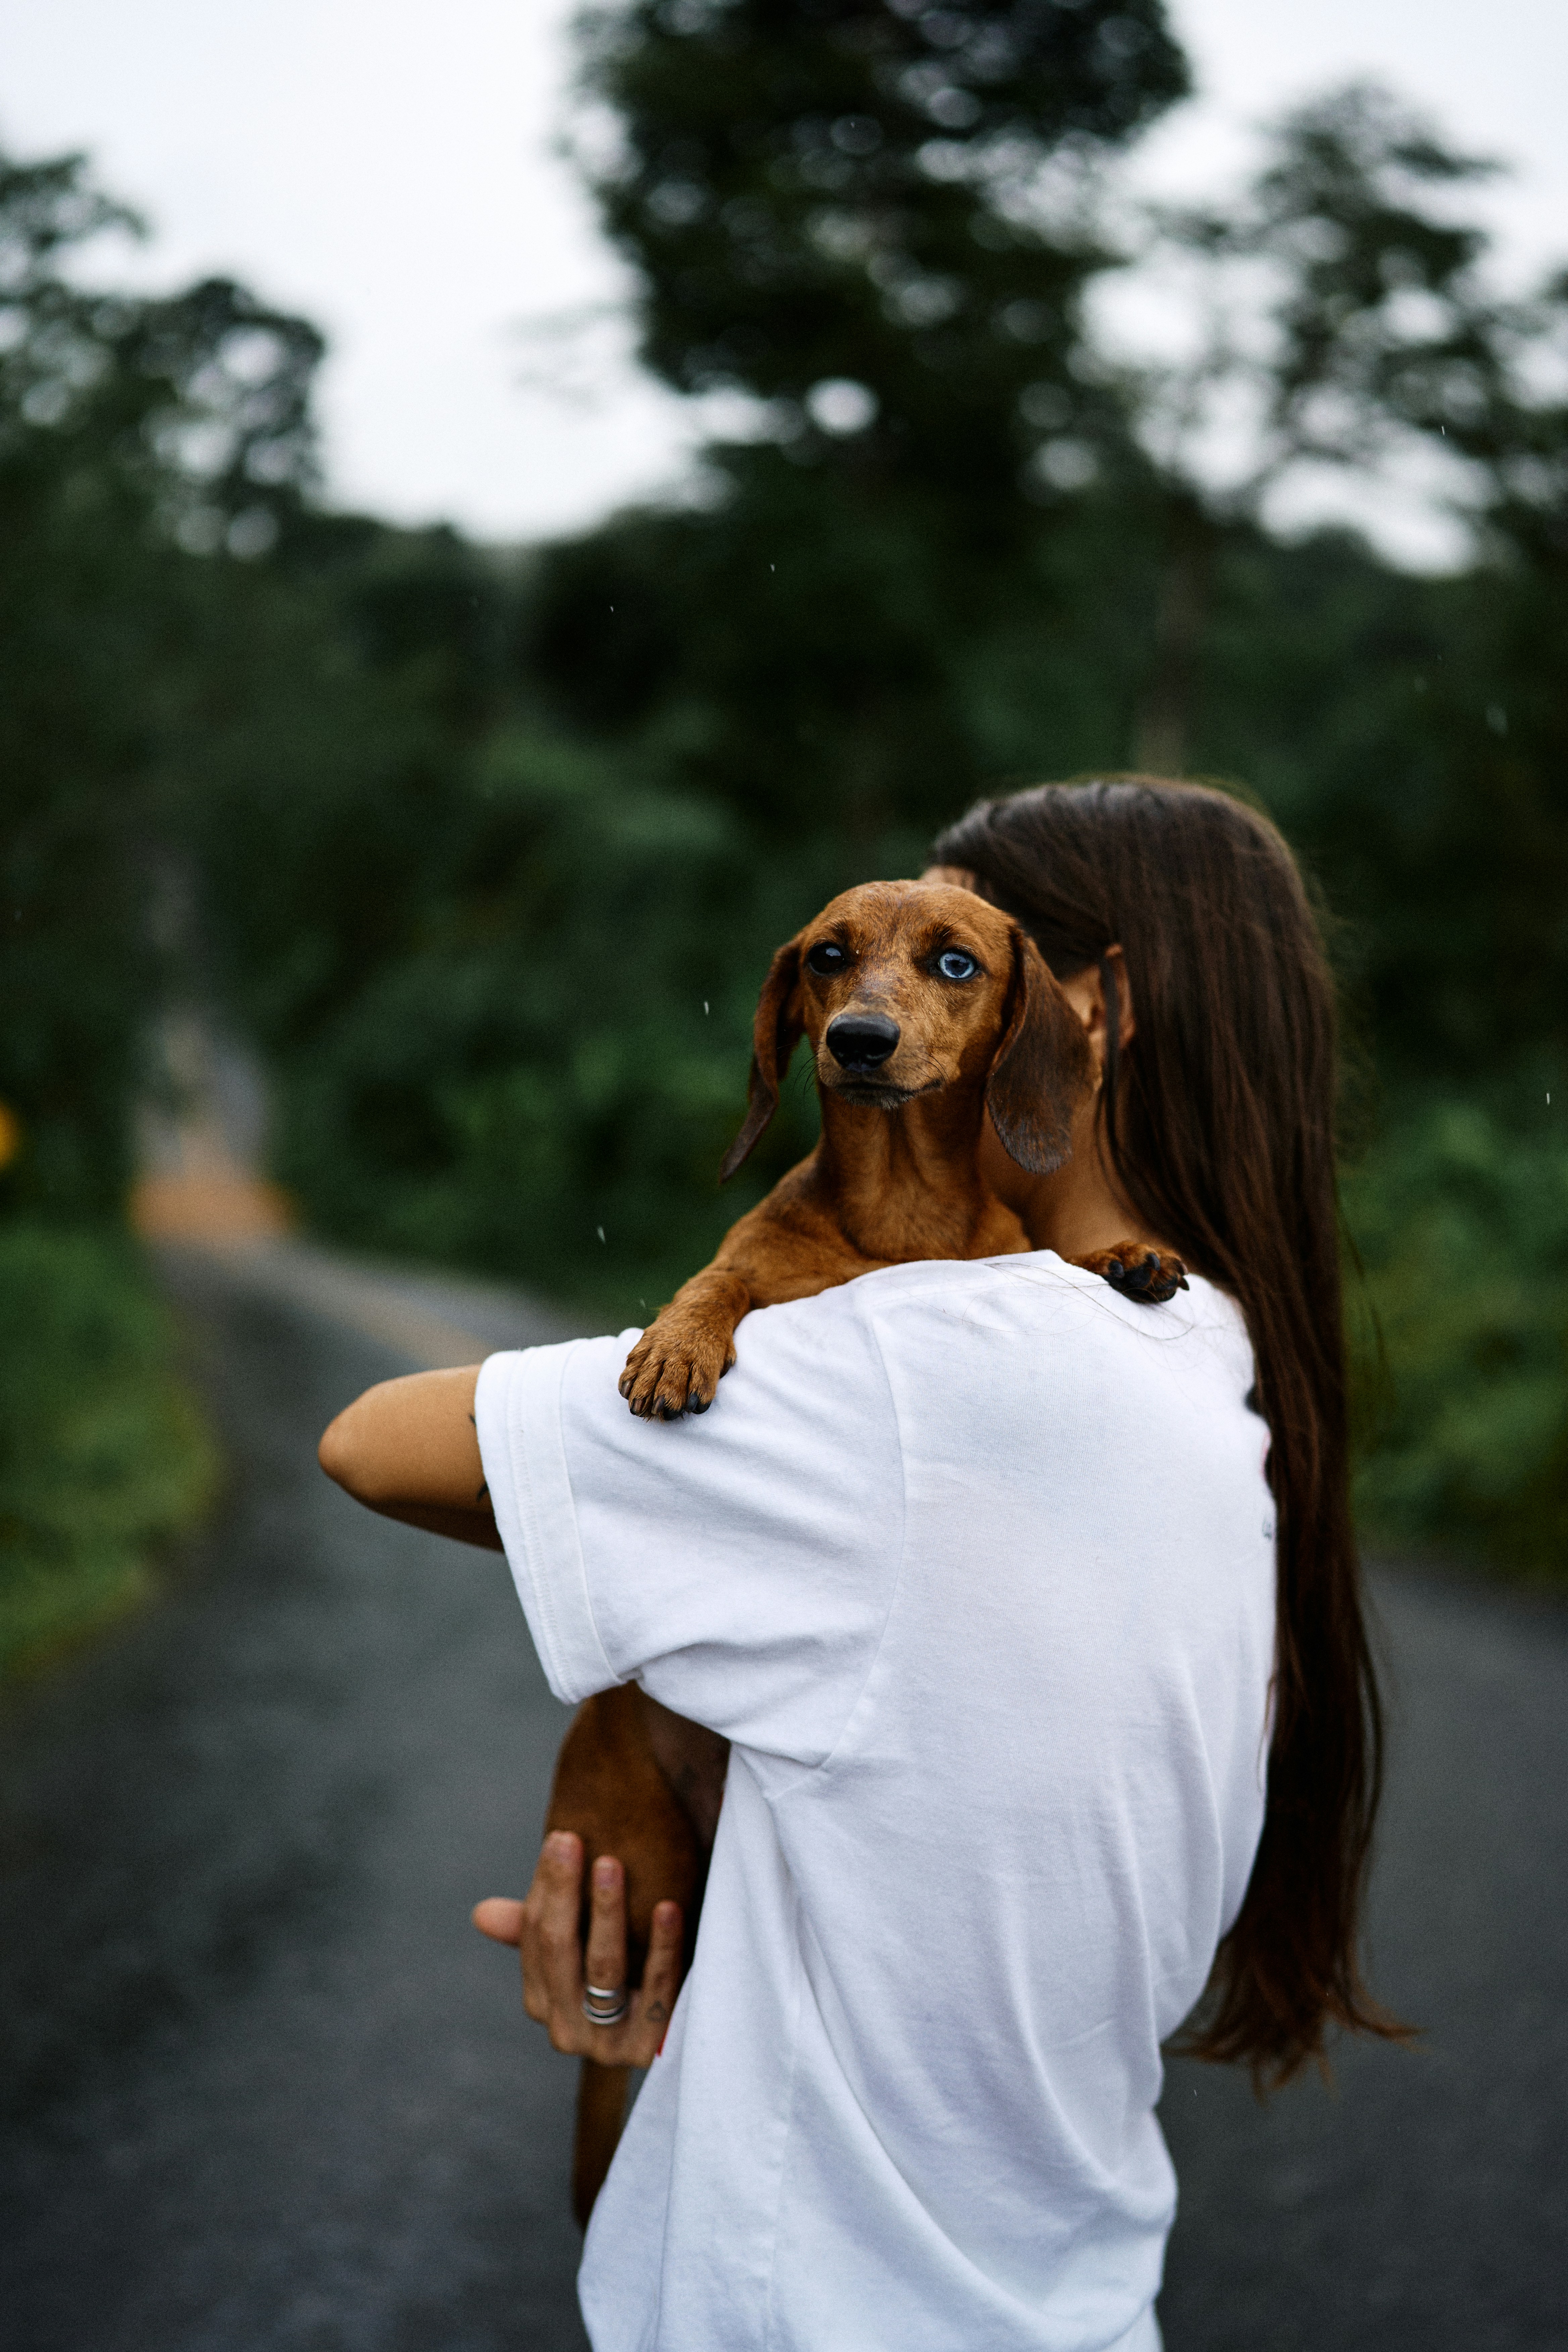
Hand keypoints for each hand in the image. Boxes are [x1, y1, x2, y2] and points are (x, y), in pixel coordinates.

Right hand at [473, 1830, 683, 2065]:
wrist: (677, 2028)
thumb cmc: (618, 1974)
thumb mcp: (577, 1953)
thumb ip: (534, 1931)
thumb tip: (480, 1913)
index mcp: (540, 2003)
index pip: (534, 1938)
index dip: (546, 1887)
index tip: (561, 1838)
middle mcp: (565, 2030)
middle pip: (559, 1950)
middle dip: (564, 1892)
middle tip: (573, 1841)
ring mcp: (607, 2045)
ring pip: (603, 1969)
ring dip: (607, 1913)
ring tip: (611, 1864)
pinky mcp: (650, 2049)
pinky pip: (656, 1989)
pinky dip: (662, 1947)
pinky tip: (667, 1907)